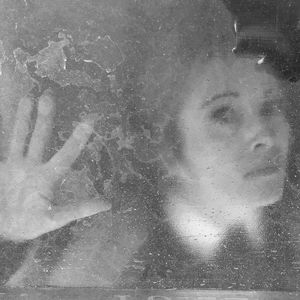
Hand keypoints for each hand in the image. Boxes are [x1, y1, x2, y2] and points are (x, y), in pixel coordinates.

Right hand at [0, 90, 110, 241]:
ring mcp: (15, 166)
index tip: (91, 119)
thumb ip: (78, 210)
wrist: (4, 230)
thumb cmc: (31, 225)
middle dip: (45, 118)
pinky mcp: (0, 168)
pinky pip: (1, 147)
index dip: (79, 138)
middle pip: (41, 138)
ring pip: (20, 137)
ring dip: (23, 119)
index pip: (67, 154)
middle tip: (48, 96)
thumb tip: (108, 204)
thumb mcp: (54, 218)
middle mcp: (34, 167)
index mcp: (49, 177)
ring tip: (28, 97)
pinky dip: (0, 133)